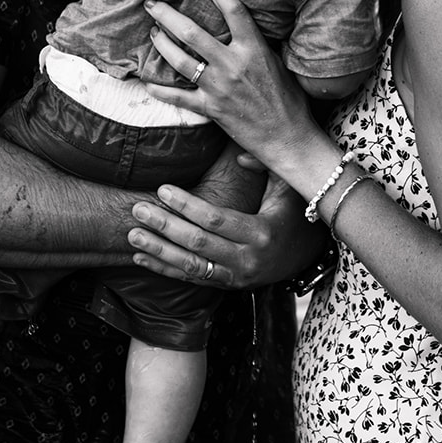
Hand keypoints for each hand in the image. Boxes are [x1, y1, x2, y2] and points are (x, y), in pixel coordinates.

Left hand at [128, 173, 325, 290]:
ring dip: (159, 251)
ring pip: (191, 267)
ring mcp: (236, 277)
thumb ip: (265, 166)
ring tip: (133, 235)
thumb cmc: (294, 213)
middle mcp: (247, 260)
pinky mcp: (227, 286)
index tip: (162, 189)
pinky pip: (192, 280)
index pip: (216, 220)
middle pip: (198, 244)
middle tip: (139, 210)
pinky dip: (165, 269)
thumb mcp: (288, 187)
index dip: (187, 205)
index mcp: (261, 233)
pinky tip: (141, 257)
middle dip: (165, 226)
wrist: (308, 256)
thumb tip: (239, 156)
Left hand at [144, 0, 314, 171]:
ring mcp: (220, 87)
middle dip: (167, 15)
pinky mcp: (211, 109)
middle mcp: (233, 64)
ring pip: (180, 61)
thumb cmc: (288, 100)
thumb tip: (242, 24)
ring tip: (152, 33)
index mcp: (254, 48)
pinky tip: (147, 82)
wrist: (288, 137)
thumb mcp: (277, 62)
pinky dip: (160, 90)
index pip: (232, 9)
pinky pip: (178, 97)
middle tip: (152, 4)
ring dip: (161, 44)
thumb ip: (257, 44)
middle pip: (192, 33)